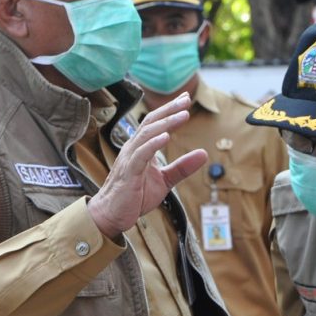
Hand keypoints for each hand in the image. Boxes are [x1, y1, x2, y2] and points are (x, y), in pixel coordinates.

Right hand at [87, 93, 207, 238]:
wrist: (111, 216)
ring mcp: (129, 159)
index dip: (170, 110)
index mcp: (141, 148)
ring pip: (147, 135)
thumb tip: (204, 153)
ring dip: (166, 123)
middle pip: (151, 122)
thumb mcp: (165, 181)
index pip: (155, 123)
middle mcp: (133, 149)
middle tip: (186, 100)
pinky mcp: (128, 173)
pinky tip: (166, 136)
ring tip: (183, 114)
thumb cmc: (135, 197)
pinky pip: (141, 155)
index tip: (185, 99)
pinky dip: (154, 144)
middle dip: (169, 110)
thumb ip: (183, 167)